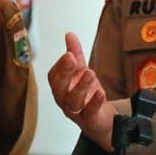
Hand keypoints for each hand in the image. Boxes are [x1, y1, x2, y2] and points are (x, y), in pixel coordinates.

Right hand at [47, 32, 115, 147]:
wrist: (101, 119)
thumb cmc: (87, 94)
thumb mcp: (81, 71)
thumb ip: (75, 53)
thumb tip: (69, 35)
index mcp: (60, 87)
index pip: (54, 76)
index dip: (60, 66)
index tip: (69, 54)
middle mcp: (64, 100)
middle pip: (59, 88)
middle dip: (65, 73)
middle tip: (72, 59)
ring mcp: (76, 112)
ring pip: (73, 101)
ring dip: (81, 86)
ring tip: (90, 73)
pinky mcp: (89, 120)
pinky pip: (89, 112)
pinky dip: (94, 103)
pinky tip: (100, 92)